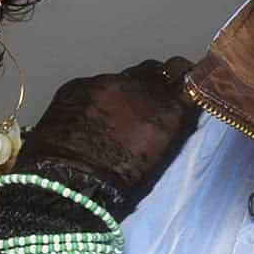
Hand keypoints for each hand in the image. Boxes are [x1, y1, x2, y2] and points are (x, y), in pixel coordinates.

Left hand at [19, 57, 197, 207]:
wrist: (65, 181)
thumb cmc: (118, 184)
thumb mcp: (159, 155)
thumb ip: (169, 123)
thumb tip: (174, 108)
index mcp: (166, 108)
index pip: (187, 76)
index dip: (186, 79)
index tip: (184, 86)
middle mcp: (139, 87)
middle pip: (156, 70)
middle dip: (156, 82)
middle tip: (149, 101)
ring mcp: (105, 81)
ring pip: (123, 77)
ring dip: (124, 91)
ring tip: (114, 115)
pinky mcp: (76, 84)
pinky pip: (94, 84)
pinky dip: (96, 97)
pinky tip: (86, 118)